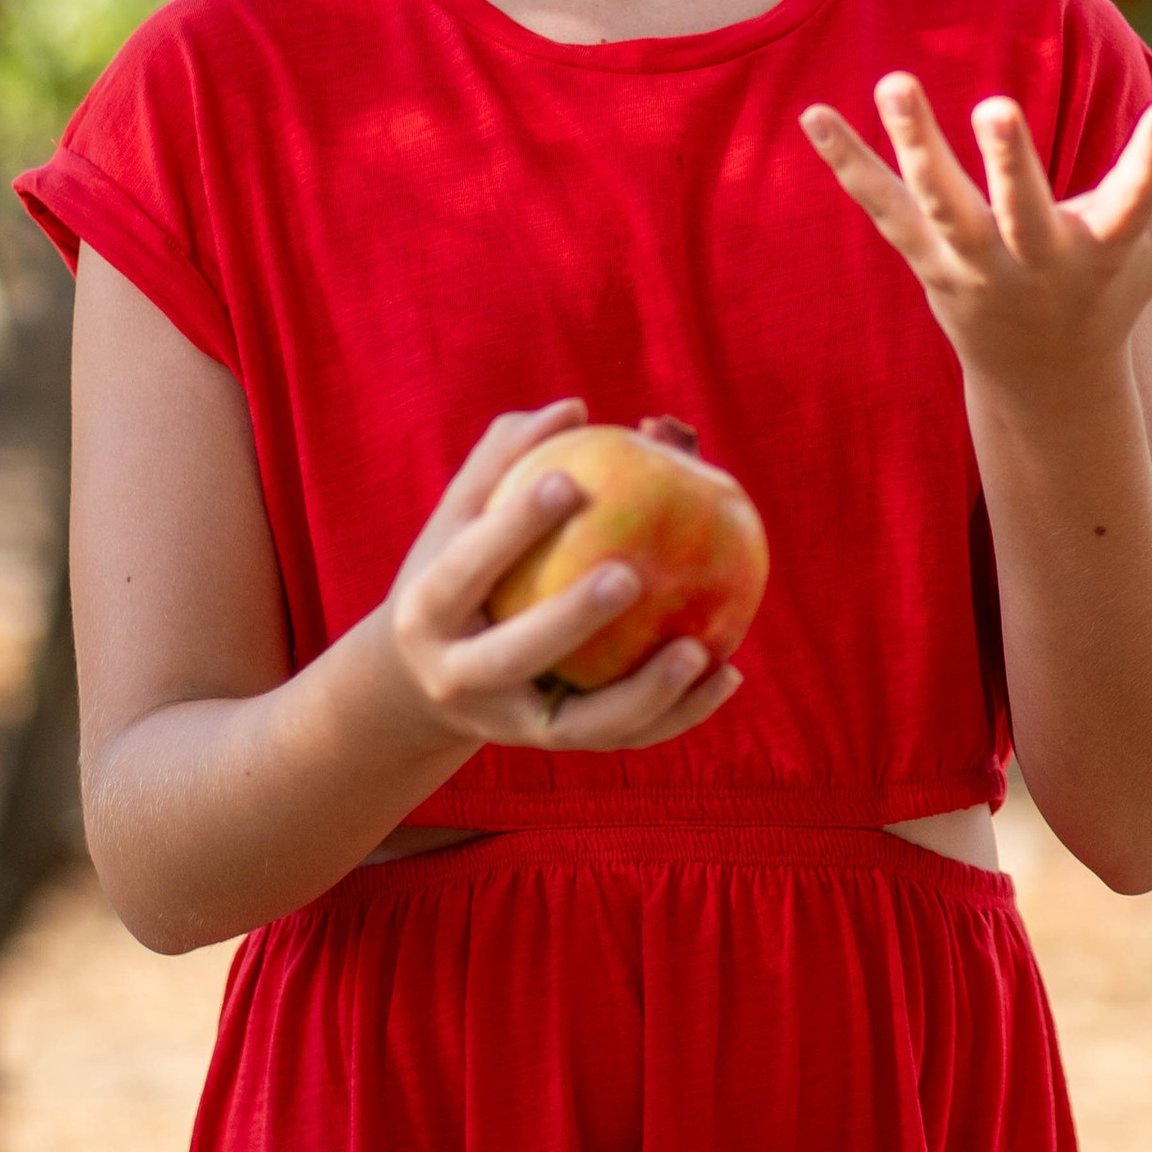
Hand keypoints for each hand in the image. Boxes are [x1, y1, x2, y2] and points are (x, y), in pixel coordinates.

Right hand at [372, 401, 743, 755]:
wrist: (422, 681)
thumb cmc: (458, 567)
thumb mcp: (461, 515)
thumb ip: (508, 457)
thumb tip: (576, 406)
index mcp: (428, 609)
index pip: (465, 567)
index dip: (513, 526)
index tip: (570, 479)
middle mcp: (459, 676)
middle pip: (514, 655)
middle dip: (568, 618)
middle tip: (630, 573)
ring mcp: (507, 722)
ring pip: (580, 723)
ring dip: (643, 694)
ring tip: (700, 649)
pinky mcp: (553, 745)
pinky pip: (622, 737)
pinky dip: (678, 713)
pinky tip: (729, 672)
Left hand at [800, 75, 1151, 401]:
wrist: (1043, 380)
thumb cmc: (1114, 288)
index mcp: (1103, 248)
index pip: (1137, 200)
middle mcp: (1036, 260)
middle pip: (1021, 210)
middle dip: (1010, 163)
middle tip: (994, 106)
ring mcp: (973, 264)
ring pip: (941, 204)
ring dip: (916, 145)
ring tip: (893, 79)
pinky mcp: (926, 259)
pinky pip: (882, 208)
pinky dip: (848, 164)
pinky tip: (811, 114)